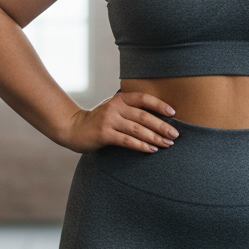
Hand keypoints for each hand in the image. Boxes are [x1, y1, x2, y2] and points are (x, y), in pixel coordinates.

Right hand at [62, 93, 178, 153]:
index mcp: (119, 98)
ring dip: (155, 138)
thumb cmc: (99, 119)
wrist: (74, 128)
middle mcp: (115, 107)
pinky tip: (152, 150)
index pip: (143, 98)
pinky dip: (141, 146)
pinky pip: (127, 141)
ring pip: (137, 129)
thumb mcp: (113, 109)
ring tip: (167, 144)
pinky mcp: (104, 134)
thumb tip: (158, 116)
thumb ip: (130, 109)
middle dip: (162, 126)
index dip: (159, 105)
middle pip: (143, 116)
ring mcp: (109, 120)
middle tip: (175, 135)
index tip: (173, 113)